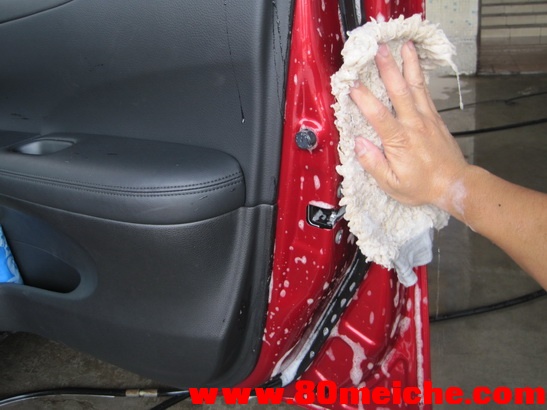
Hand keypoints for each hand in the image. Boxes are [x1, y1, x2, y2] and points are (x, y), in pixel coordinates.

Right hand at [350, 41, 468, 209]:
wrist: (454, 184)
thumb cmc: (421, 186)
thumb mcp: (392, 184)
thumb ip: (374, 164)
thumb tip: (358, 143)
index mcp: (400, 141)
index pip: (379, 115)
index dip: (364, 99)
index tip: (352, 84)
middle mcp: (414, 124)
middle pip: (399, 91)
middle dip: (388, 69)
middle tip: (379, 50)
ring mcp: (426, 118)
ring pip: (416, 86)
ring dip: (408, 64)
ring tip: (403, 45)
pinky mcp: (434, 117)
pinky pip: (426, 91)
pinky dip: (420, 75)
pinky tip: (414, 64)